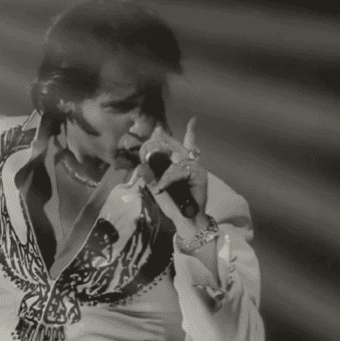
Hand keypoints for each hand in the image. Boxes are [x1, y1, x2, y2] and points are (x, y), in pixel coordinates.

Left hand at [133, 117, 208, 232]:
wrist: (185, 219)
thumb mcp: (157, 190)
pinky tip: (163, 187)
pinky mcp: (199, 175)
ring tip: (160, 188)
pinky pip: (179, 172)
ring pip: (176, 163)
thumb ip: (150, 178)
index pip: (185, 146)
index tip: (190, 120)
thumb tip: (140, 166)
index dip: (189, 133)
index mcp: (182, 167)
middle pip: (179, 148)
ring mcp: (196, 169)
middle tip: (157, 130)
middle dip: (167, 139)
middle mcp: (191, 165)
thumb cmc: (173, 205)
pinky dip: (169, 179)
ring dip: (165, 175)